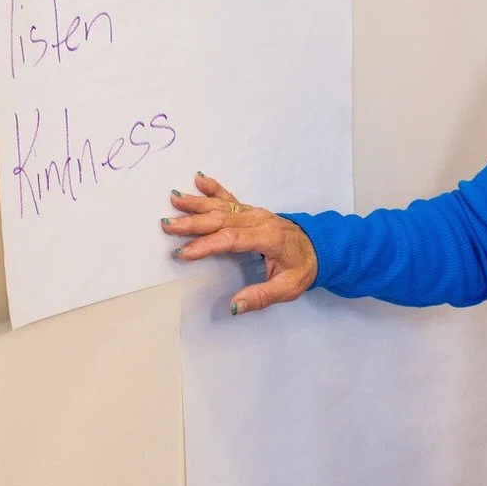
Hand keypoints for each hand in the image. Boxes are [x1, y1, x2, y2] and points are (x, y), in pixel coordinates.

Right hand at [163, 172, 317, 315]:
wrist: (319, 247)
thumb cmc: (302, 268)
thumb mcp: (288, 288)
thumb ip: (260, 297)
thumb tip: (234, 306)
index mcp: (267, 238)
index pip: (231, 239)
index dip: (206, 245)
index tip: (184, 252)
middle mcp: (259, 220)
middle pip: (221, 219)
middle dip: (193, 222)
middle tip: (168, 225)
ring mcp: (254, 213)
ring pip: (222, 207)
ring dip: (197, 203)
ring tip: (174, 199)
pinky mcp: (251, 211)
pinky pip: (230, 198)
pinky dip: (213, 188)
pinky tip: (199, 179)